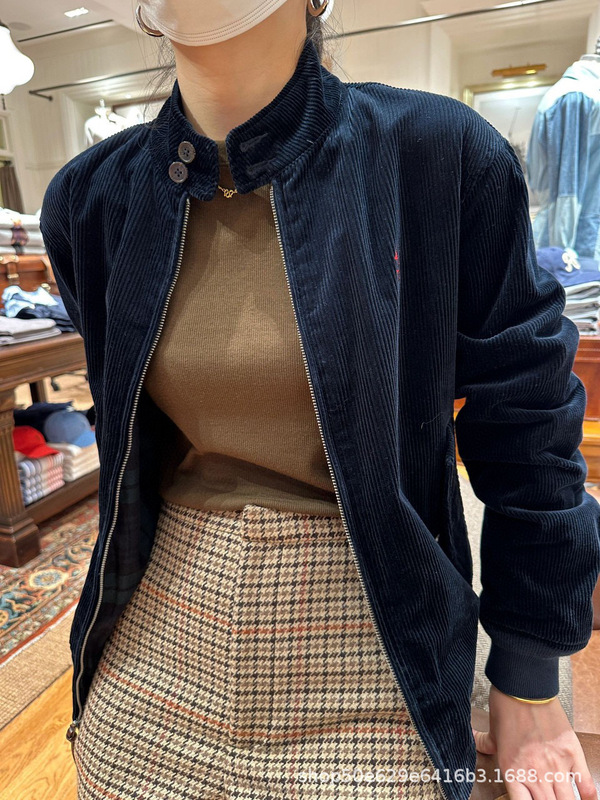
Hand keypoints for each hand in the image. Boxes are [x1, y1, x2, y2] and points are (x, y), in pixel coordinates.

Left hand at [472, 684, 596, 799]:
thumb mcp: (492, 730)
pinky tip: (585, 799)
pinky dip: (588, 797)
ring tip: (562, 798)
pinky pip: (586, 786)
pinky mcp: (572, 754)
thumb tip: (474, 738)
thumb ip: (484, 742)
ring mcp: (556, 766)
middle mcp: (534, 774)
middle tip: (546, 798)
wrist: (524, 686)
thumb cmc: (506, 707)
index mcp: (512, 772)